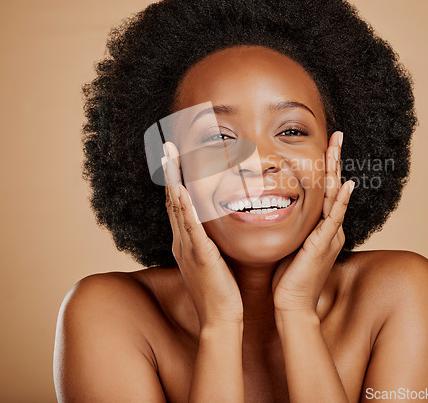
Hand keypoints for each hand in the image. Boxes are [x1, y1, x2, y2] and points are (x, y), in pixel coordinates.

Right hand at [162, 142, 243, 327]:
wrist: (220, 318)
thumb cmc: (219, 290)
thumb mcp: (211, 260)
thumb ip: (208, 241)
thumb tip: (213, 225)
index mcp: (185, 241)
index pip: (178, 204)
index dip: (175, 180)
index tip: (175, 158)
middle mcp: (182, 241)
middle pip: (172, 199)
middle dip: (169, 172)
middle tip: (167, 147)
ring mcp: (188, 248)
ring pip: (177, 207)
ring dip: (173, 180)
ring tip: (169, 156)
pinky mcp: (200, 256)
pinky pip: (191, 227)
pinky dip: (184, 207)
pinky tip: (181, 189)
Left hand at [271, 131, 353, 315]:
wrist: (292, 303)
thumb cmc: (288, 276)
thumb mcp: (290, 243)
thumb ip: (292, 226)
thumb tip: (275, 207)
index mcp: (322, 227)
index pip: (326, 191)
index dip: (327, 167)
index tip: (325, 145)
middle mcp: (330, 228)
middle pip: (335, 187)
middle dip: (335, 159)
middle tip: (337, 135)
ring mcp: (330, 235)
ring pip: (336, 196)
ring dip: (337, 169)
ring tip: (338, 146)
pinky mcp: (324, 244)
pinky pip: (335, 218)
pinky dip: (342, 201)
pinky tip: (347, 185)